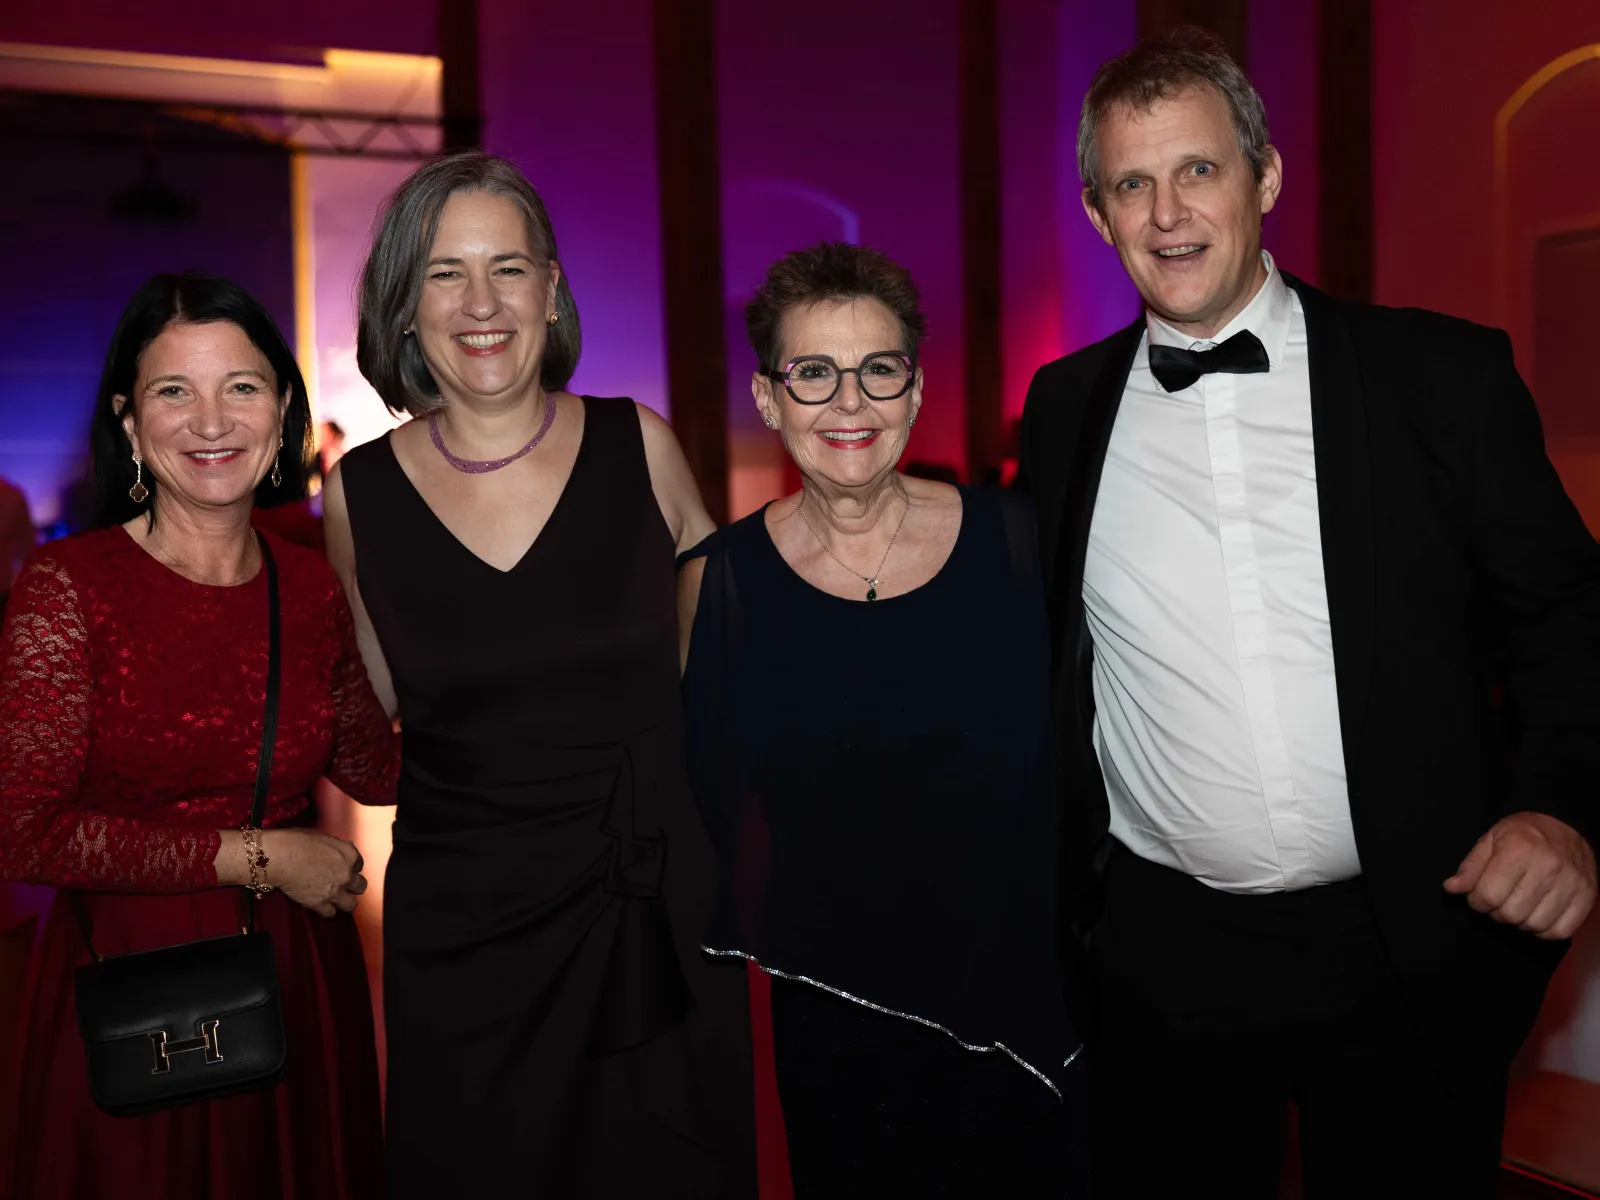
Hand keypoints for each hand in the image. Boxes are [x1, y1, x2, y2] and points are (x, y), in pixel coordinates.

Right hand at [261, 829, 366, 917]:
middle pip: (360, 886)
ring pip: (351, 905)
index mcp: (349, 854)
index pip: (359, 865)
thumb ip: (337, 846)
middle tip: (343, 886)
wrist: (280, 857)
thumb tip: (341, 850)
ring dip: (344, 902)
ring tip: (337, 901)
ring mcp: (335, 891)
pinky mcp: (319, 904)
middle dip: (353, 886)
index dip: (351, 868)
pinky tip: (321, 906)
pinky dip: (326, 910)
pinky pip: (330, 913)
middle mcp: (347, 874)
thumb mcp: (323, 837)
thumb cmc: (297, 841)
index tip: (343, 869)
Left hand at [1444, 812, 1596, 939]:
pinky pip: (1560, 931)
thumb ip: (1471, 866)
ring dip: (1520, 921)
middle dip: (1497, 912)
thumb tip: (1452, 888)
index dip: (1477, 901)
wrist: (1566, 825)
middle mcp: (1548, 867)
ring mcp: (1571, 883)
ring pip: (1534, 925)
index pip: (1488, 895)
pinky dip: (1545, 930)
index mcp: (1519, 849)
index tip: (1479, 896)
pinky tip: (1537, 914)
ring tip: (1519, 904)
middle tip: (1499, 900)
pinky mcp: (1586, 896)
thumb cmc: (1524, 833)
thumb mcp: (1490, 840)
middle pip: (1510, 914)